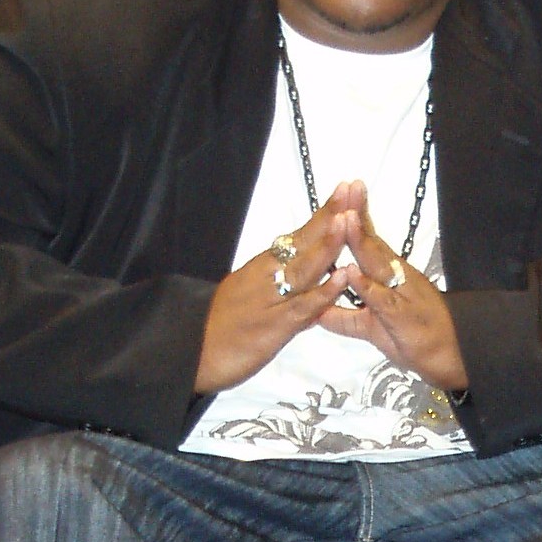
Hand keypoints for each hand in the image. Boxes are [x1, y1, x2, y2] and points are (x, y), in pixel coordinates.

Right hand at [194, 186, 359, 394]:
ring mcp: (271, 300)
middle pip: (303, 242)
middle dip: (329, 216)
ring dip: (328, 244)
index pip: (298, 234)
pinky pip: (304, 306)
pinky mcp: (274, 326)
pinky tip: (342, 278)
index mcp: (263, 267)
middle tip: (351, 190)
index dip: (323, 213)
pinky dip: (324, 291)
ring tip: (348, 220)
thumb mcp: (252, 299)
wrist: (191, 352)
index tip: (344, 189)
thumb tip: (313, 285)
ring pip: (304, 268)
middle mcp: (267, 276)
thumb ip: (285, 291)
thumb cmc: (220, 327)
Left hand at [316, 181, 468, 393]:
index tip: (344, 190)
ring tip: (344, 218)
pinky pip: (381, 299)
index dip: (356, 216)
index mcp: (389, 275)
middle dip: (358, 215)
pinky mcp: (401, 316)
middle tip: (346, 188)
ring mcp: (399, 294)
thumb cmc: (412, 339)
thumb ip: (345, 319)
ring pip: (377, 264)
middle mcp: (395, 278)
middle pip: (373, 242)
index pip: (370, 240)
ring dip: (360, 241)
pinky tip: (350, 272)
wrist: (448, 357)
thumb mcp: (372, 329)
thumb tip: (317, 313)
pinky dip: (365, 286)